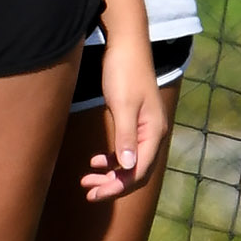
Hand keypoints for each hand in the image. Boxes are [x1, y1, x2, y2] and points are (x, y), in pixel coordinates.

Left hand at [80, 38, 168, 200]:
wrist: (126, 45)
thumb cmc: (124, 72)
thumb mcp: (122, 105)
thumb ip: (125, 137)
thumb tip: (129, 167)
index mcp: (153, 133)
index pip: (139, 171)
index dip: (118, 187)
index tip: (94, 195)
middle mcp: (153, 134)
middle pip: (136, 171)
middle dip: (113, 185)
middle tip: (88, 192)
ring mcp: (145, 129)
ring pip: (130, 163)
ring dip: (110, 175)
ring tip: (86, 181)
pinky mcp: (135, 122)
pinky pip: (127, 151)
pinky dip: (112, 160)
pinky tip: (96, 162)